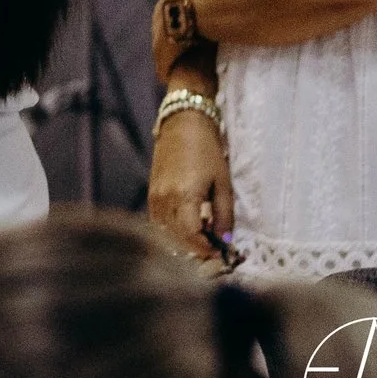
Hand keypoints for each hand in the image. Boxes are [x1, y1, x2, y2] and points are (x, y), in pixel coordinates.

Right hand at [148, 108, 235, 260]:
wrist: (182, 124)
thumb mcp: (223, 183)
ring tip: (204, 236)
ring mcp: (154, 196)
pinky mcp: (151, 193)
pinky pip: (159, 221)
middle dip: (196, 249)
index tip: (221, 253)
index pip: (191, 237)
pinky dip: (172, 230)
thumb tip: (225, 240)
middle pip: (176, 238)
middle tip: (215, 249)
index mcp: (183, 196)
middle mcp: (163, 199)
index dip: (206, 249)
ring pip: (165, 232)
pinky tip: (188, 225)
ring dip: (183, 241)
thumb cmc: (206, 150)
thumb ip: (224, 215)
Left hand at [151, 0, 204, 83]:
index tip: (184, 34)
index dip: (175, 28)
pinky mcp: (164, 57)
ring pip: (162, 56)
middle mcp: (156, 25)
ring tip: (180, 70)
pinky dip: (168, 73)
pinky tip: (173, 80)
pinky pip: (164, 69)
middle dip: (171, 46)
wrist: (199, 8)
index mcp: (162, 8)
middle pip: (162, 39)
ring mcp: (158, 42)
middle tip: (183, 55)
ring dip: (170, 62)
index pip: (165, 21)